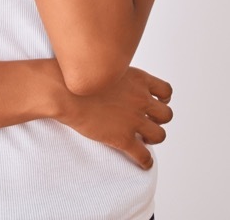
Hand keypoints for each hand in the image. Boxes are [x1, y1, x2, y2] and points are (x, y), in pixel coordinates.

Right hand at [55, 67, 172, 169]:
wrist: (64, 90)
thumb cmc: (77, 76)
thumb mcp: (106, 66)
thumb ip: (118, 74)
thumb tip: (114, 79)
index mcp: (138, 80)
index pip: (166, 91)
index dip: (163, 100)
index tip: (155, 103)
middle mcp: (140, 99)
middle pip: (166, 115)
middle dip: (158, 120)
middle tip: (146, 123)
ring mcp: (133, 120)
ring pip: (159, 135)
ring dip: (153, 138)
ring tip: (143, 139)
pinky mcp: (122, 138)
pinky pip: (143, 155)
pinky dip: (146, 161)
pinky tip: (144, 163)